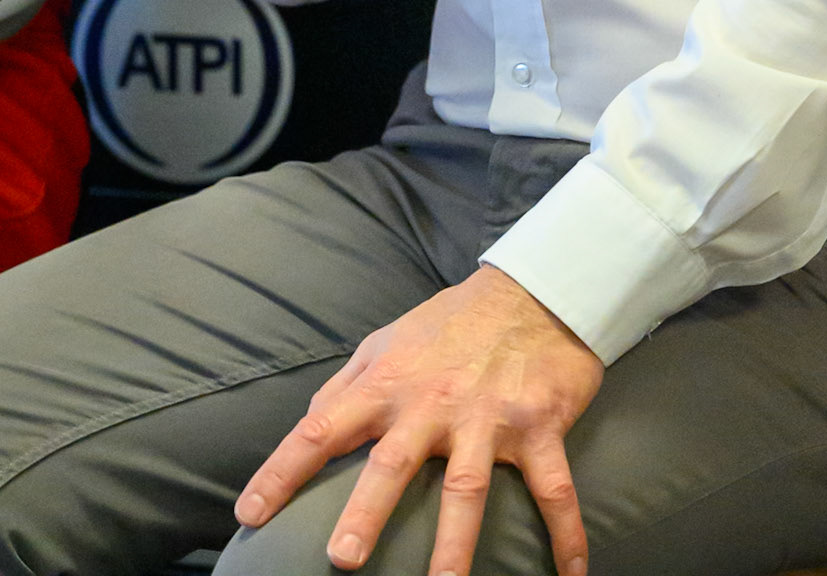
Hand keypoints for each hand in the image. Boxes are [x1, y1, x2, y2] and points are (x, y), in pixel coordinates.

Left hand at [234, 266, 603, 575]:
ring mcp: (490, 417)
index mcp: (391, 382)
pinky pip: (554, 489)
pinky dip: (566, 534)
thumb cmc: (453, 322)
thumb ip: (348, 383)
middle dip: (368, 511)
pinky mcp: (539, 426)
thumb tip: (309, 421)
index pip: (323, 425)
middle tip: (343, 558)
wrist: (536, 288)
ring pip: (469, 489)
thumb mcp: (389, 339)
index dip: (283, 469)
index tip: (249, 511)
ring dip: (455, 545)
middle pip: (395, 462)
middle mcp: (436, 401)